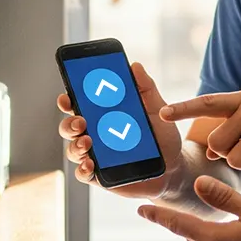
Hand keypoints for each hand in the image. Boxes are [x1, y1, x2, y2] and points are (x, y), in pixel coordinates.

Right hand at [57, 62, 182, 197]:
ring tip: (87, 142)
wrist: (174, 165)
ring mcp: (96, 155)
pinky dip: (82, 168)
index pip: (80, 104)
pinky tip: (90, 164)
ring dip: (75, 145)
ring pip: (73, 149)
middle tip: (81, 121)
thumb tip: (135, 65)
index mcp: (104, 114)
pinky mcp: (100, 175)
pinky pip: (83, 173)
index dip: (68, 99)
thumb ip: (145, 87)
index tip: (66, 96)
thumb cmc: (161, 134)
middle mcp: (95, 133)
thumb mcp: (156, 108)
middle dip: (69, 123)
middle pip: (70, 126)